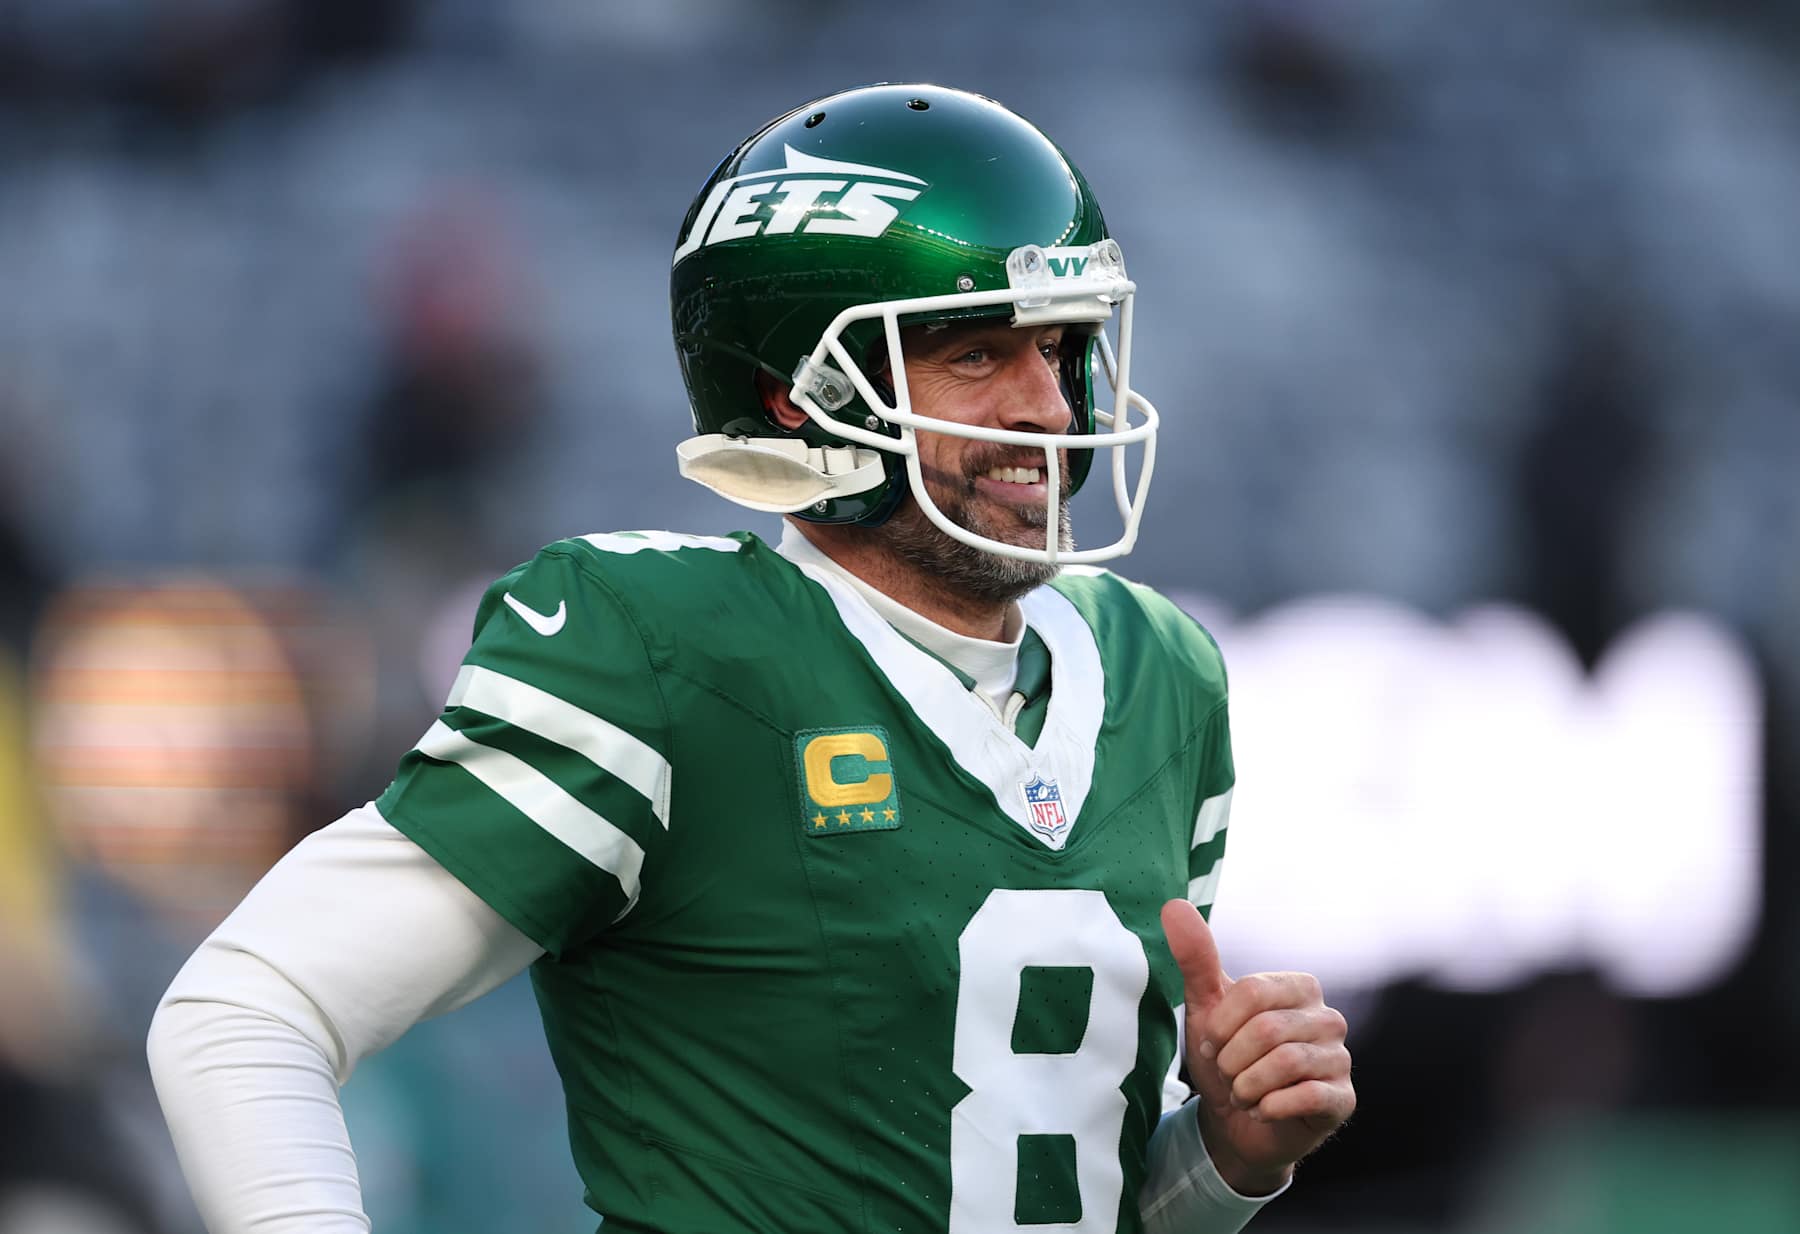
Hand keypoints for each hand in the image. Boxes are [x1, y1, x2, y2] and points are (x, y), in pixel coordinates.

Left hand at [1160, 899, 1354, 1194]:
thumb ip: (1195, 958)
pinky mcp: (1343, 1099)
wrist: (1236, 1124)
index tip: (1212, 1043)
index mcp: (1298, 988)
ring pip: (1285, 1064)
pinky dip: (1269, 1107)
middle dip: (1232, 1060)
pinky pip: (1306, 1097)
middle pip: (1268, 1030)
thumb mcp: (1205, 1008)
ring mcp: (1339, 1059)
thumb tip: (1174, 905)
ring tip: (1242, 1092)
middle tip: (1228, 1074)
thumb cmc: (1226, 1058)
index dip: (1221, 1025)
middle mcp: (1328, 1018)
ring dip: (1247, 1086)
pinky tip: (1262, 1110)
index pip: (1253, 992)